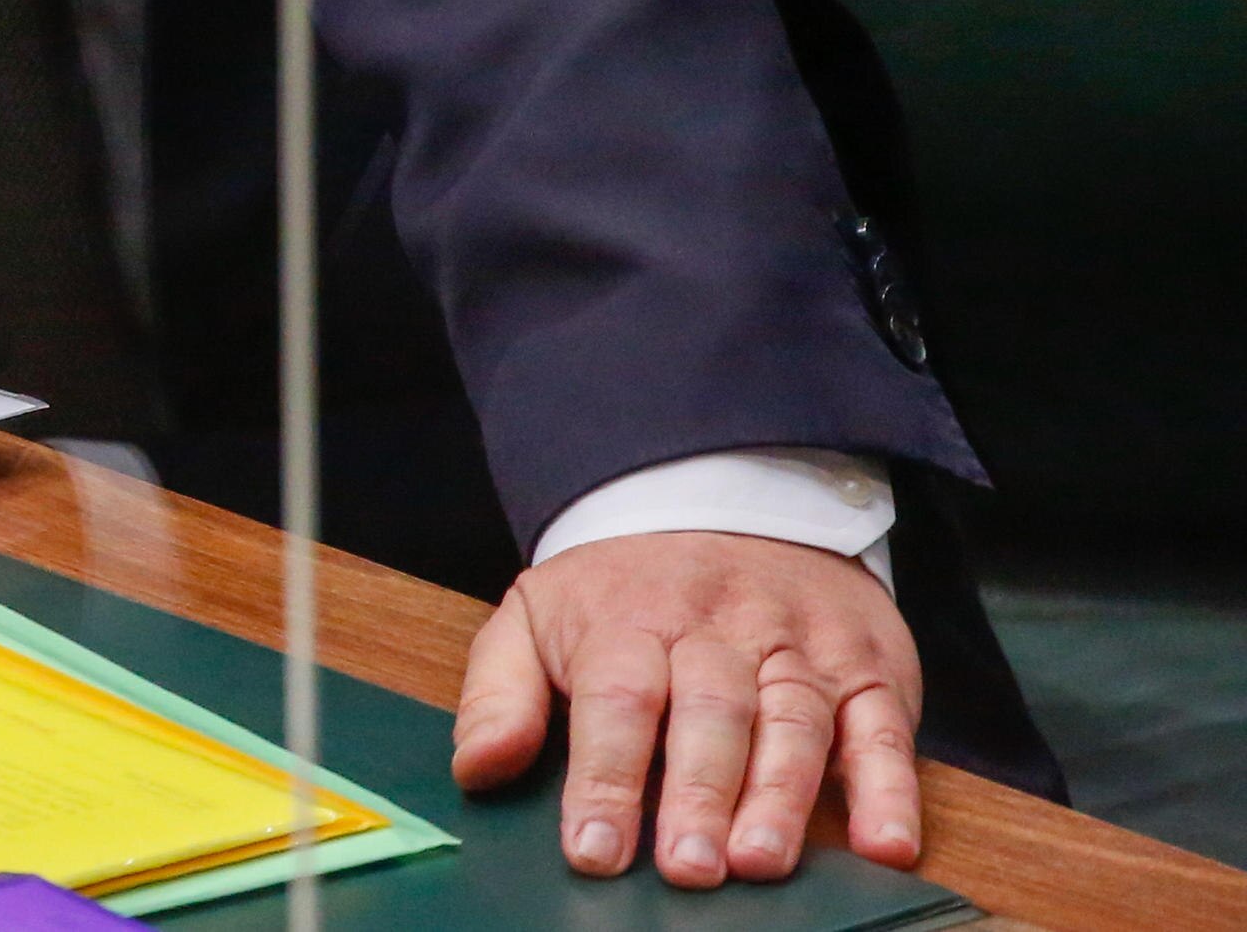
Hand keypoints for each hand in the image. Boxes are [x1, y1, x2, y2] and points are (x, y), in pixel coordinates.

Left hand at [452, 531, 927, 887]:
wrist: (729, 502)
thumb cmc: (625, 591)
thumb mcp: (537, 614)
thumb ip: (500, 692)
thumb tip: (478, 769)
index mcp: (630, 620)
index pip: (616, 699)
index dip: (606, 777)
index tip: (593, 849)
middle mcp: (719, 631)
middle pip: (711, 713)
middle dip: (699, 794)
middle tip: (687, 867)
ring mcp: (799, 651)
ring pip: (795, 724)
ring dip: (782, 798)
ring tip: (760, 862)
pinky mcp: (869, 671)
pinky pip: (885, 731)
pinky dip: (890, 791)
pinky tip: (884, 845)